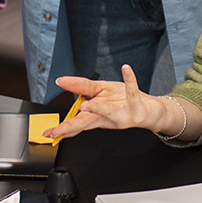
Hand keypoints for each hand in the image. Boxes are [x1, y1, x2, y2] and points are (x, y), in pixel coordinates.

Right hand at [43, 64, 171, 140]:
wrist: (151, 110)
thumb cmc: (124, 101)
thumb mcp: (100, 91)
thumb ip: (80, 86)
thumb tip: (62, 80)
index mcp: (97, 115)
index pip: (76, 122)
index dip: (62, 127)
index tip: (50, 133)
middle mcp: (108, 117)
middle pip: (87, 122)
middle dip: (71, 127)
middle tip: (58, 131)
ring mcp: (123, 114)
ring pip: (107, 111)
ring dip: (97, 108)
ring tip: (85, 105)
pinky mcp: (136, 107)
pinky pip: (132, 91)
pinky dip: (130, 79)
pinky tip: (126, 69)